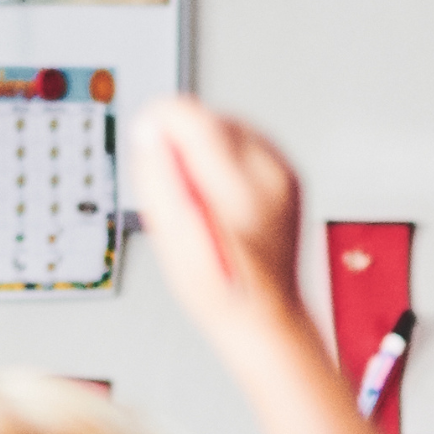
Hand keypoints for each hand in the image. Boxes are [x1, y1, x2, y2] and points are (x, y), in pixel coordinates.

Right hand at [129, 97, 310, 338]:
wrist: (265, 314)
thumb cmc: (220, 290)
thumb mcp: (172, 239)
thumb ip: (157, 178)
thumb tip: (148, 132)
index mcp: (239, 191)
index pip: (194, 119)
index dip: (160, 121)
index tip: (145, 137)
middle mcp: (270, 175)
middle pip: (210, 118)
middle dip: (180, 140)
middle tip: (171, 183)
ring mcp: (284, 172)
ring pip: (228, 126)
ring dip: (202, 148)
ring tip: (196, 193)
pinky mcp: (287, 174)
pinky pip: (245, 143)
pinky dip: (223, 157)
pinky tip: (216, 191)